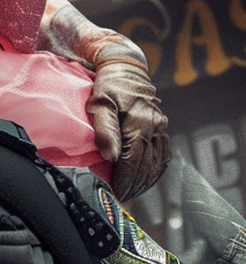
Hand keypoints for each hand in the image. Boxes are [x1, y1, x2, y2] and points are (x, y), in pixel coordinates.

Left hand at [87, 52, 170, 199]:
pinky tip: (146, 178)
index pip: (133, 162)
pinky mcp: (163, 127)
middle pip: (146, 166)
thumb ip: (104, 130)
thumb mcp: (99, 104)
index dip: (124, 180)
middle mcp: (154, 127)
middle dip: (134, 185)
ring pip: (158, 163)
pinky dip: (156, 170)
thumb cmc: (108, 85)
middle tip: (121, 196)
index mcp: (138, 123)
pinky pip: (164, 154)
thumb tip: (111, 157)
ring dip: (146, 181)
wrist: (126, 67)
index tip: (115, 192)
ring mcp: (161, 127)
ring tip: (131, 192)